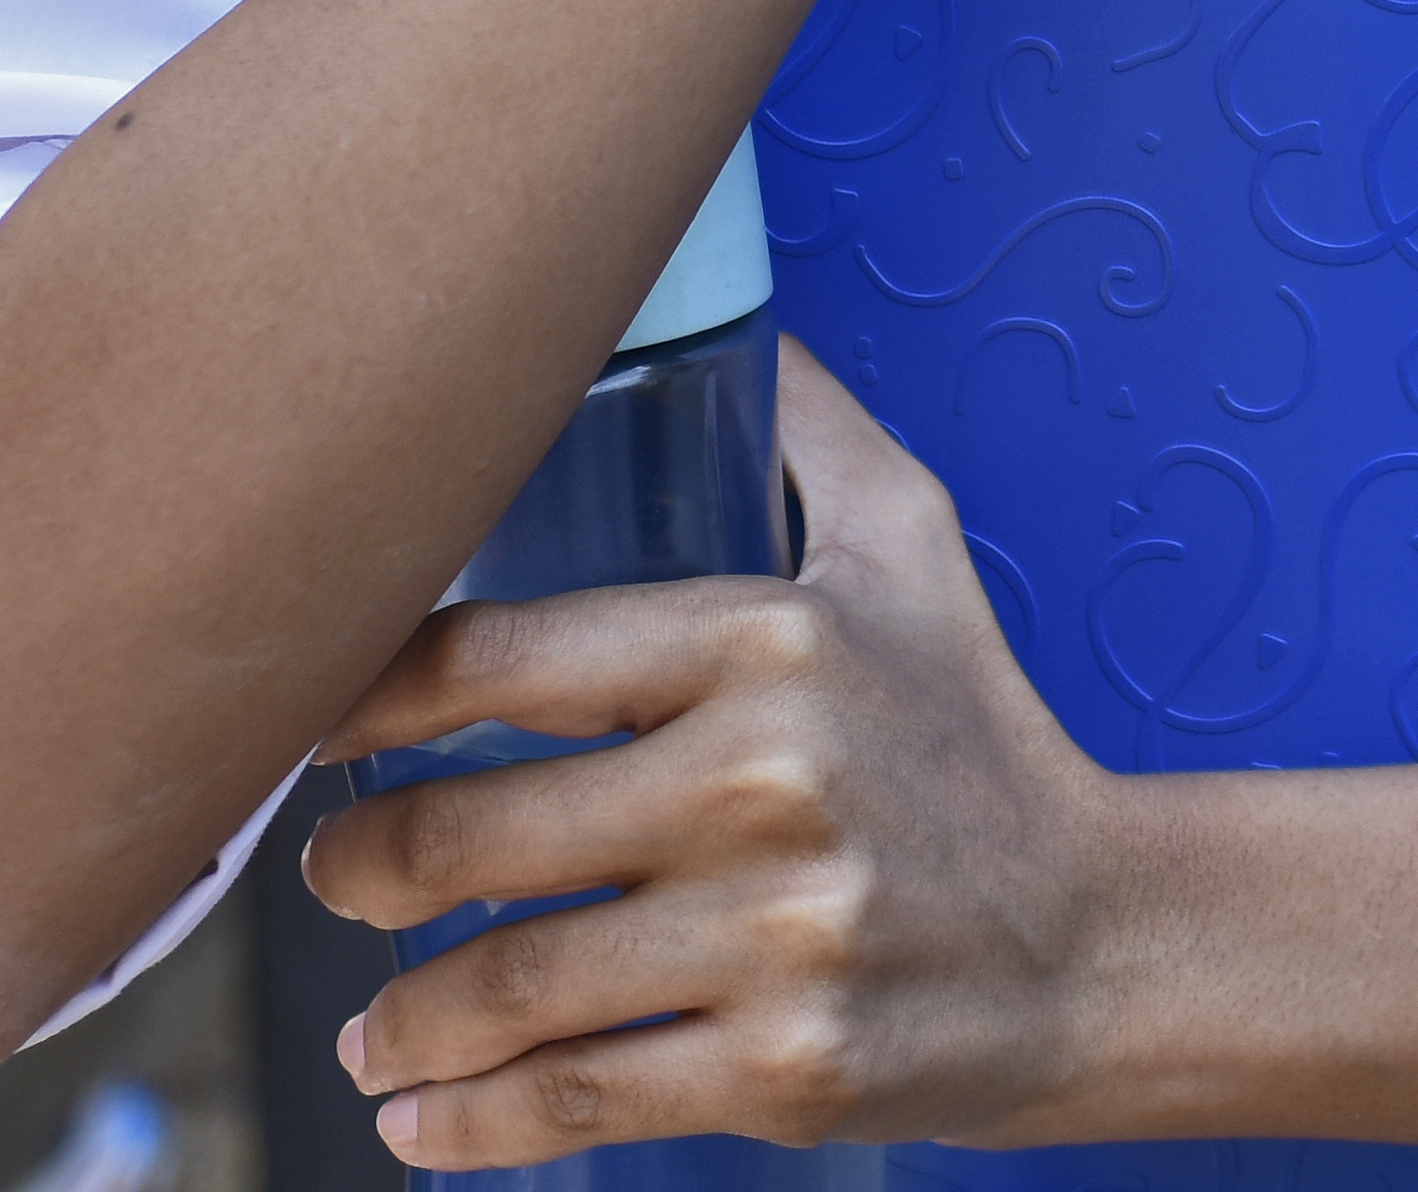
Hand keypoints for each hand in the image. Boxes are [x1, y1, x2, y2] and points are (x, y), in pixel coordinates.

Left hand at [305, 345, 1131, 1166]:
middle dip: (363, 869)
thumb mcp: (913, 553)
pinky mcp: (784, 1067)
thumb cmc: (981, 738)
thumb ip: (810, 432)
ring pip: (507, 984)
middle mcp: (764, 781)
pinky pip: (577, 1098)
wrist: (1109, 943)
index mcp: (766, 641)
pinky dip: (472, 1124)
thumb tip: (723, 306)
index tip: (308, 725)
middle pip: (470, 834)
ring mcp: (774, 935)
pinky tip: (421, 1121)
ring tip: (374, 1028)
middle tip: (334, 879)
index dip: (364, 696)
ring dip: (403, 1018)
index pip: (497, 657)